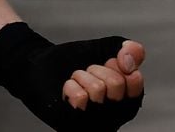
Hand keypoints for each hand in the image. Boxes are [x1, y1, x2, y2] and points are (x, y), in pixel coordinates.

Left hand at [0, 22, 144, 130]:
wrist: (39, 62)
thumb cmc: (75, 60)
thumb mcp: (107, 48)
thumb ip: (129, 49)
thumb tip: (129, 61)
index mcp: (127, 102)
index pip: (135, 81)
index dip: (117, 63)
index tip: (106, 63)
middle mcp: (113, 117)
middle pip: (117, 84)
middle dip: (97, 68)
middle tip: (87, 72)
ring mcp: (93, 123)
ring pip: (97, 90)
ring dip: (82, 76)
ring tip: (75, 80)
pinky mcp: (71, 124)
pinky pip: (80, 99)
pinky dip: (71, 85)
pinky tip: (67, 89)